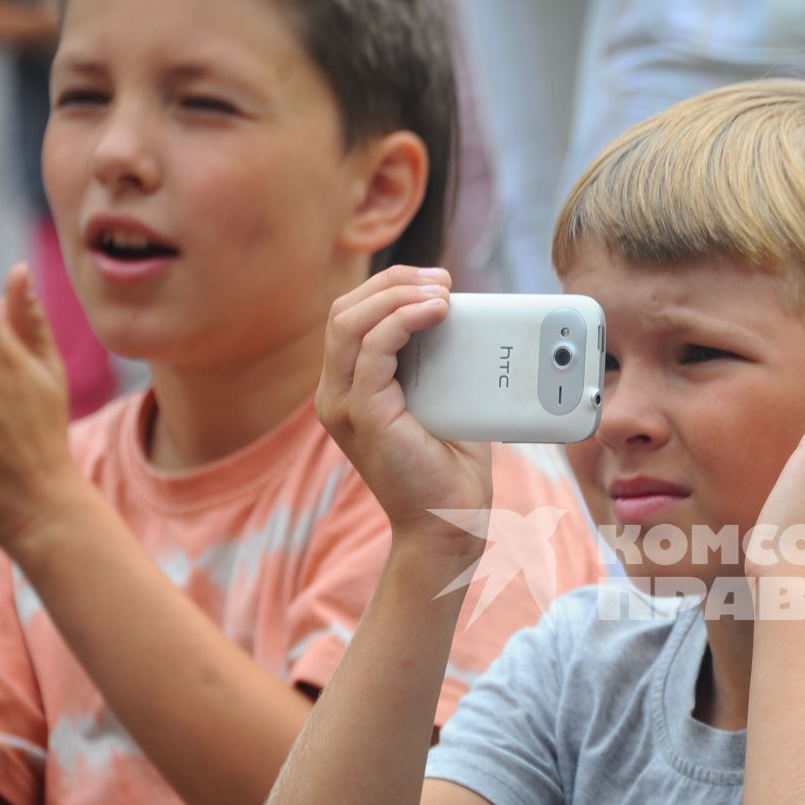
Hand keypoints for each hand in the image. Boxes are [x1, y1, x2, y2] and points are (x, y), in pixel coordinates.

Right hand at [317, 265, 493, 552]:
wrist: (452, 524)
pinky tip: (436, 312)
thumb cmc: (452, 469)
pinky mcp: (365, 415)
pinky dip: (402, 320)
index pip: (351, 318)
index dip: (390, 288)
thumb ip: (441, 363)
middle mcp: (336, 395)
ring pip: (351, 323)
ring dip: (398, 295)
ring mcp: (344, 406)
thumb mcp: (444, 401)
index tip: (438, 282)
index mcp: (349, 390)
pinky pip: (372, 349)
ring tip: (442, 293)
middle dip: (394, 282)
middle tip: (443, 280)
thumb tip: (467, 319)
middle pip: (345, 311)